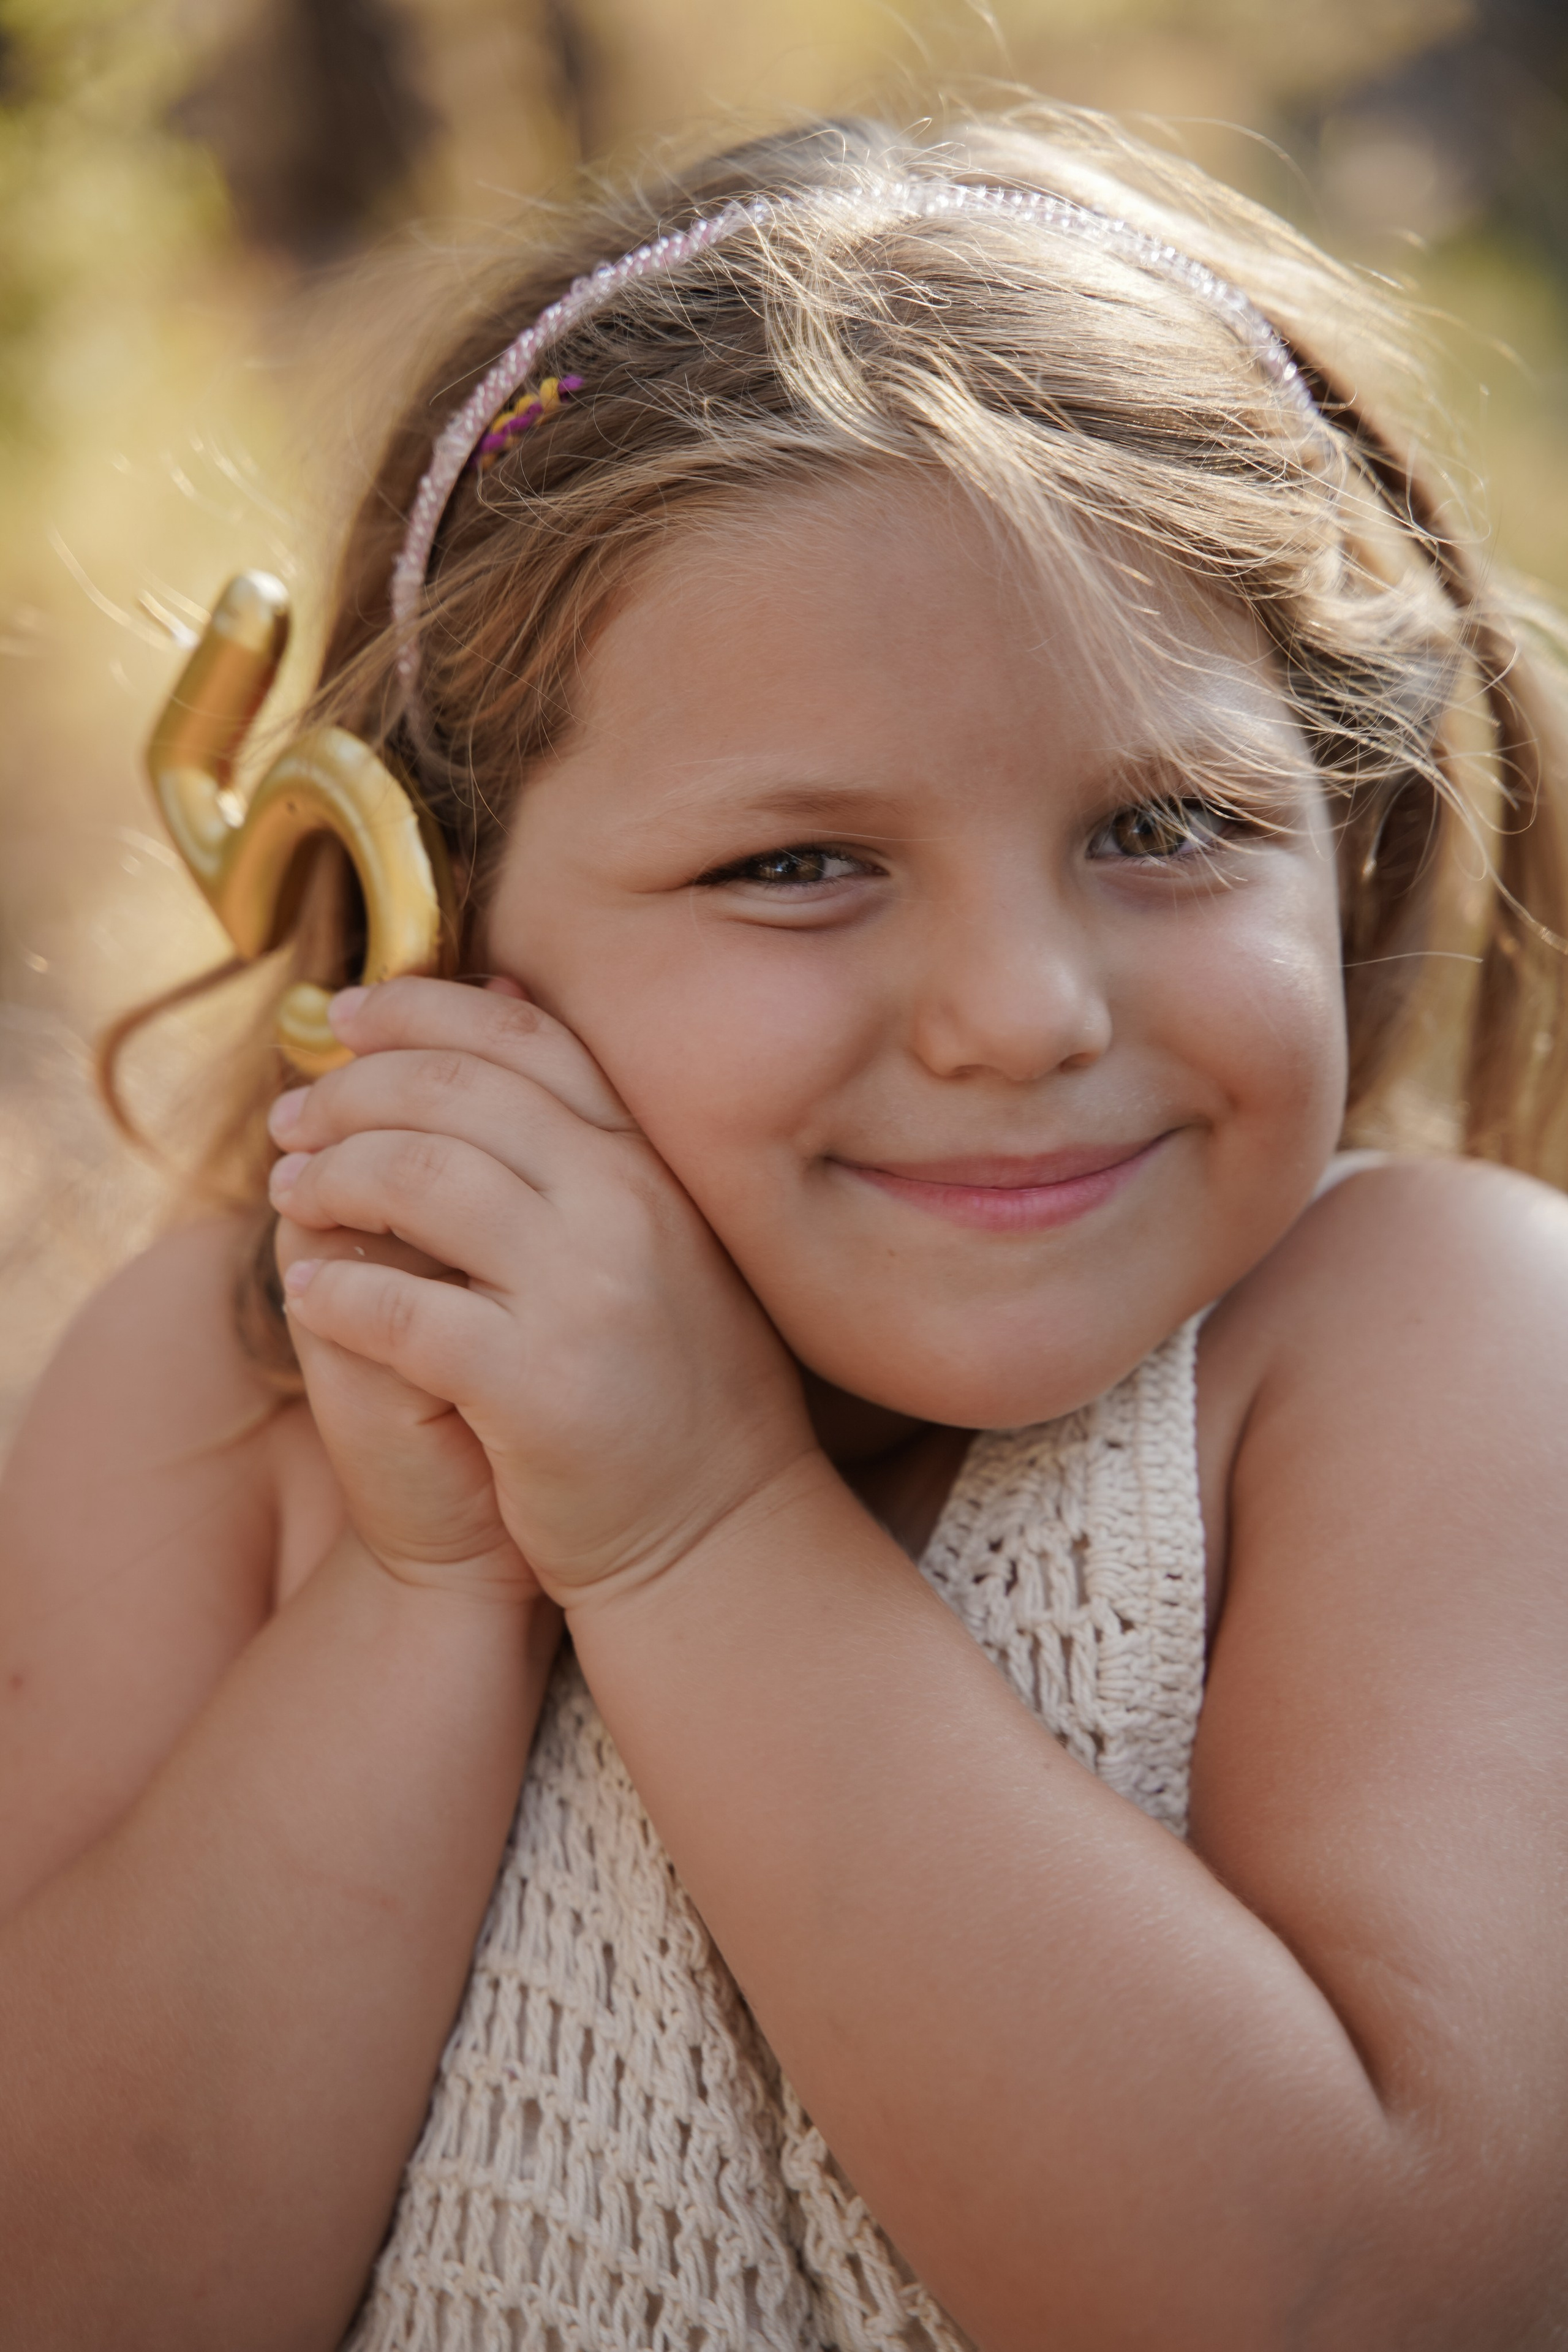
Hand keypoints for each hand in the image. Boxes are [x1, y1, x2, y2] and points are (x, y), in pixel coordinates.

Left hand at [269, 978, 816, 1603]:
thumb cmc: (672, 1385)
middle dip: (351, 1088)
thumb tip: (505, 996)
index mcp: (653, 1165)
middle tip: (293, 1113)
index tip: (348, 1013)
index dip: (422, 1008)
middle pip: (455, 1093)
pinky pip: (398, 1309)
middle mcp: (627, 1208)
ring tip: (290, 1190)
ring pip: (416, 1179)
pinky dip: (334, 1291)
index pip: (526, 1040)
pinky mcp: (535, 1385)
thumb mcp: (655, 1235)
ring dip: (330, 1177)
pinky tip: (307, 1291)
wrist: (720, 1533)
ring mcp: (585, 1293)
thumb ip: (586, 1129)